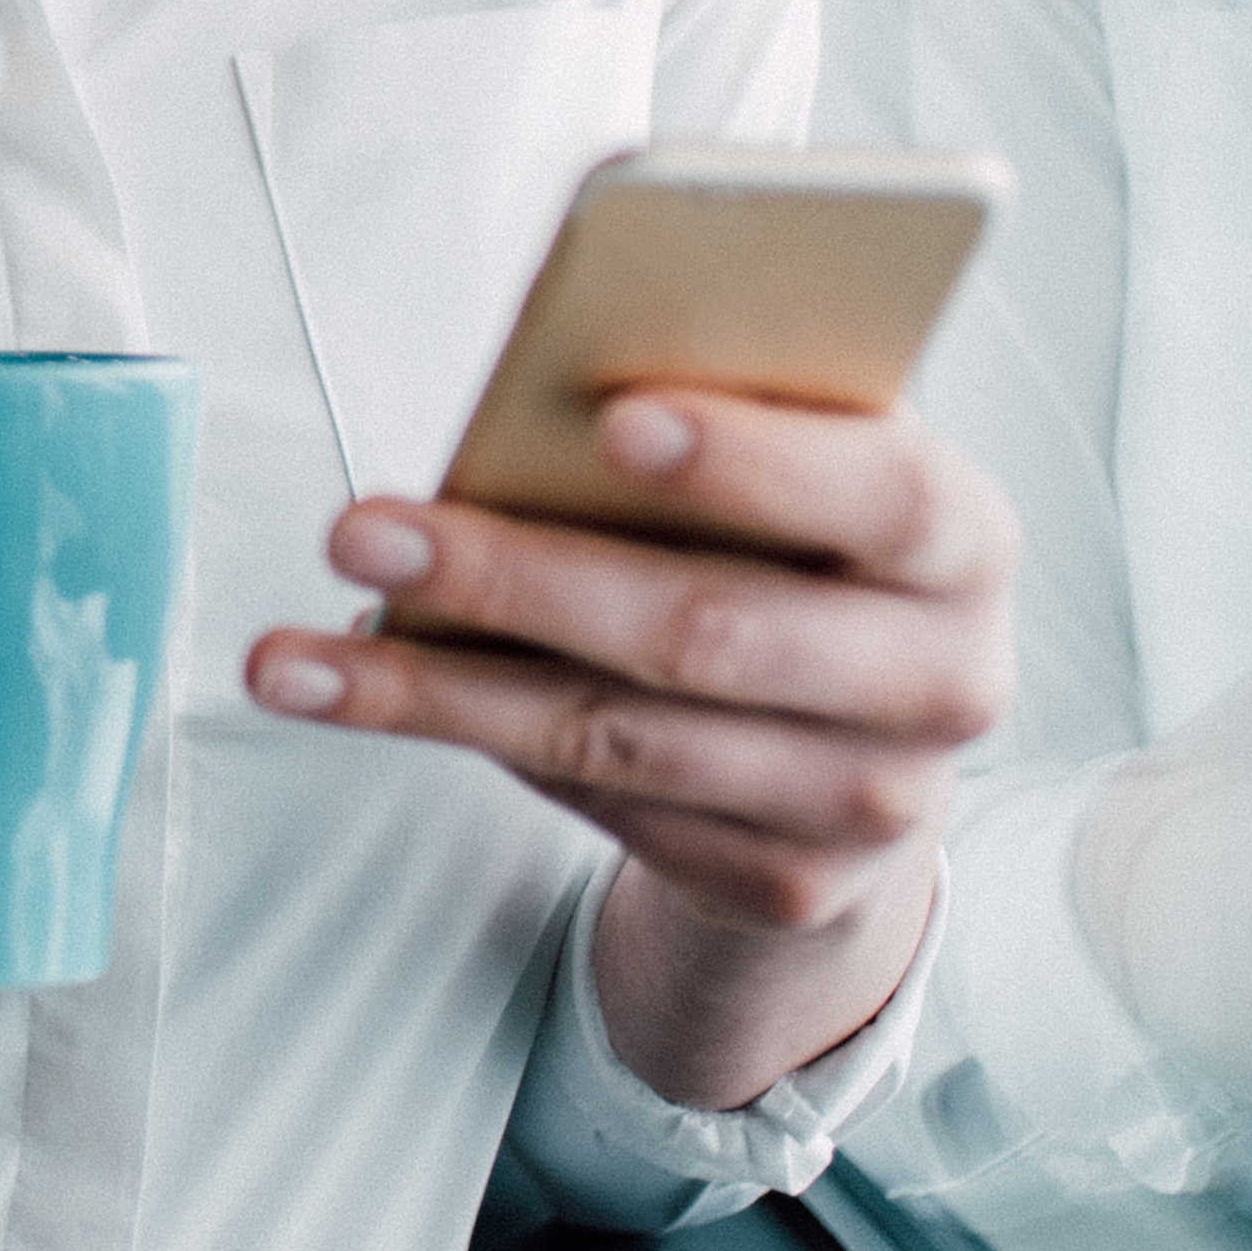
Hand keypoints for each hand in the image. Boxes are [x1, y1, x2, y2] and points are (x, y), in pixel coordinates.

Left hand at [244, 390, 1016, 1105]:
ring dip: (434, 691)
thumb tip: (552, 365)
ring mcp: (869, 804)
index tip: (611, 418)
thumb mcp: (803, 453)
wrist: (864, 741)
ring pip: (617, 737)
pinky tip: (373, 693)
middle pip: (705, 631)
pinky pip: (599, 802)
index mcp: (962, 537)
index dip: (750, 459)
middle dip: (514, 578)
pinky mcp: (783, 885)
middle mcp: (944, 681)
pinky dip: (473, 738)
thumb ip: (727, 400)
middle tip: (359, 531)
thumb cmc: (800, 539)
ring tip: (289, 655)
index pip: (878, 490)